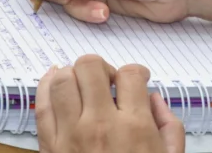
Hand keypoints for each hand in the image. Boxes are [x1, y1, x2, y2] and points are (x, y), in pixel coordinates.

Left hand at [37, 55, 184, 152]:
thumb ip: (169, 127)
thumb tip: (154, 100)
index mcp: (134, 128)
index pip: (131, 74)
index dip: (136, 71)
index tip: (137, 79)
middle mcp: (99, 125)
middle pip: (91, 67)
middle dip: (102, 67)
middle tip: (108, 81)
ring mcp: (70, 134)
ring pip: (63, 79)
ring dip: (74, 74)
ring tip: (84, 84)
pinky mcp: (50, 146)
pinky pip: (41, 105)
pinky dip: (46, 86)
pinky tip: (56, 79)